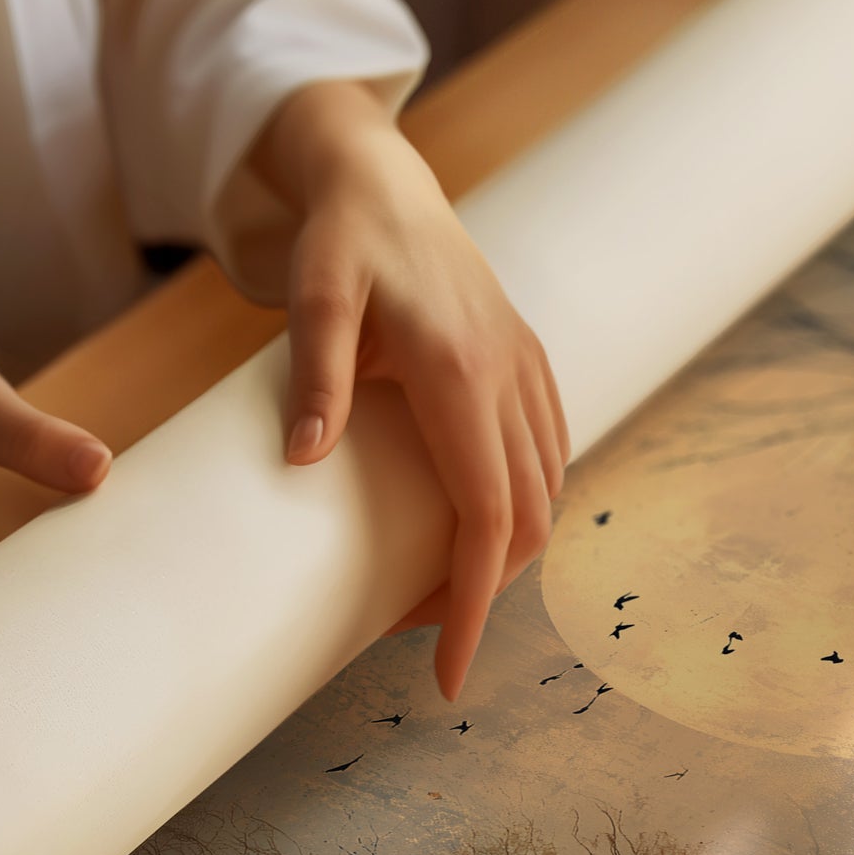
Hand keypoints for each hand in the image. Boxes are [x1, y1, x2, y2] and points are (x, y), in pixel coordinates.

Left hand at [246, 82, 570, 701]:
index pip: (485, 515)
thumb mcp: (313, 296)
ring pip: (544, 493)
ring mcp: (527, 370)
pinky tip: (477, 522)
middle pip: (525, 521)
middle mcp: (508, 376)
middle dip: (483, 594)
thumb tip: (305, 461)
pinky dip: (521, 506)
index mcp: (458, 372)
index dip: (472, 604)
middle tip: (417, 631)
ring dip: (502, 553)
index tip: (447, 673)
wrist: (385, 181)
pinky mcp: (528, 365)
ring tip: (437, 586)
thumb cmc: (341, 239)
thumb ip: (315, 375)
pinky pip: (549, 455)